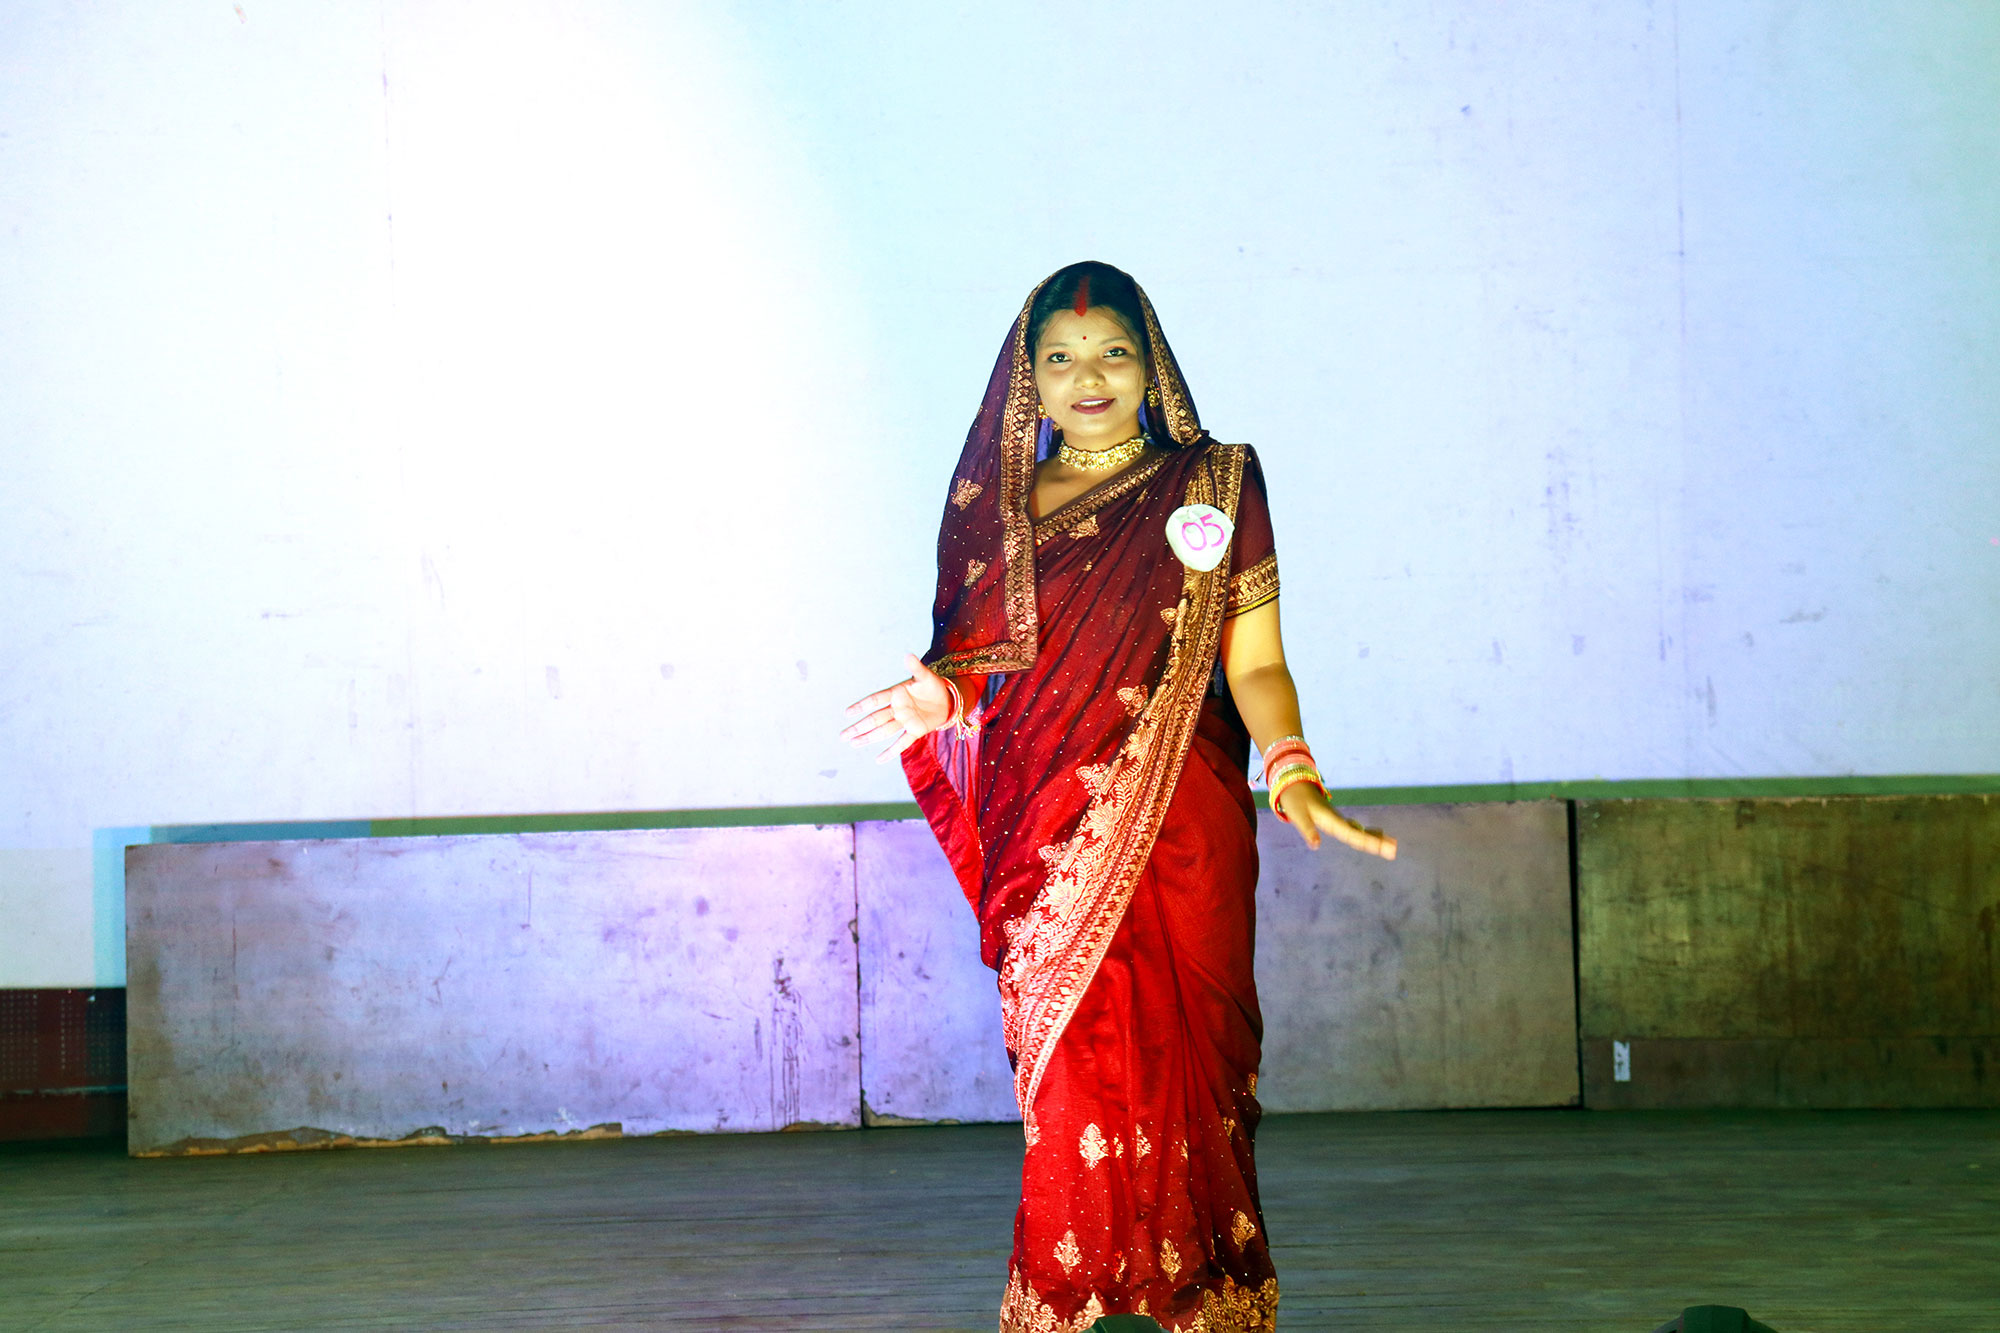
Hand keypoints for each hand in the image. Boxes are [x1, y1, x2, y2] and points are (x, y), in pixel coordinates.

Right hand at [841, 653, 956, 762]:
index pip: (875, 700)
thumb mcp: (926, 676)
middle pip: (875, 719)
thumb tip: (908, 655)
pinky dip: (891, 751)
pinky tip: (879, 759)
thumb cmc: (933, 685)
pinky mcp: (915, 731)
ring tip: (853, 743)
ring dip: (869, 737)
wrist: (948, 699)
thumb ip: (916, 668)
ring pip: (883, 731)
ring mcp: (905, 721)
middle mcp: (897, 709)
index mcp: (896, 694)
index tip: (847, 712)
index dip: (862, 706)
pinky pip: (902, 743)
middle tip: (843, 735)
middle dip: (859, 727)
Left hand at [1276, 783, 1396, 858]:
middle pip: (1360, 834)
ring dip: (1374, 838)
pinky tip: (1376, 834)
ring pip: (1359, 830)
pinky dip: (1366, 833)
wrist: (1293, 782)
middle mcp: (1337, 820)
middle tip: (1394, 851)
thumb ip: (1307, 830)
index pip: (1352, 834)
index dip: (1368, 842)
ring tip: (1392, 845)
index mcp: (1330, 820)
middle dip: (1377, 842)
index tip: (1384, 848)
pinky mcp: (1335, 819)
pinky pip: (1354, 828)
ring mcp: (1338, 819)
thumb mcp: (1298, 815)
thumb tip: (1316, 846)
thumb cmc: (1294, 800)